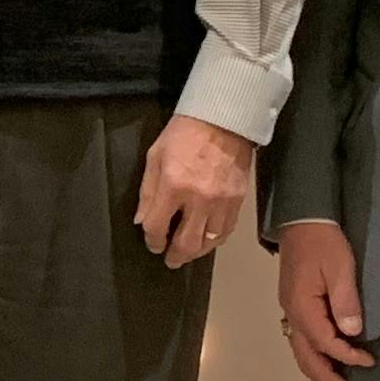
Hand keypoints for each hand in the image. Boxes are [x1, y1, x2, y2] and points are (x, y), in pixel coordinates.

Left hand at [135, 113, 256, 267]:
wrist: (223, 120)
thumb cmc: (184, 134)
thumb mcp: (155, 157)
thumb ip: (147, 192)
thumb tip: (142, 221)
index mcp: (173, 186)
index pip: (156, 227)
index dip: (152, 240)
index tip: (152, 243)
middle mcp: (198, 199)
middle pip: (186, 243)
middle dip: (175, 256)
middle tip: (170, 260)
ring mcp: (221, 202)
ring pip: (208, 243)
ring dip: (196, 252)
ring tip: (187, 252)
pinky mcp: (237, 201)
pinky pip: (225, 231)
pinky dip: (214, 240)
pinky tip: (206, 240)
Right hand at [278, 220, 372, 380]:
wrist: (302, 220)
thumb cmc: (324, 243)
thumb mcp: (340, 268)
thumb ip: (346, 302)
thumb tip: (352, 333)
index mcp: (303, 306)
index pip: (325, 342)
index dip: (346, 355)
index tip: (368, 361)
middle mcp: (291, 312)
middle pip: (305, 352)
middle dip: (324, 374)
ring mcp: (289, 308)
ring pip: (298, 347)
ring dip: (313, 368)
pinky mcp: (292, 302)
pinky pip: (298, 336)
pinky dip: (307, 352)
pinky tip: (315, 357)